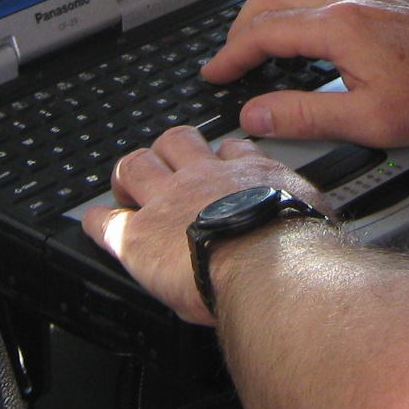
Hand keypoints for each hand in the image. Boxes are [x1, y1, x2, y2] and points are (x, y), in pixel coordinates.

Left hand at [81, 125, 329, 324]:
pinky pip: (104, 220)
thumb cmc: (296, 251)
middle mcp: (204, 179)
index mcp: (249, 176)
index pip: (229, 151)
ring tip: (126, 187)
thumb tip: (315, 224)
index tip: (215, 164)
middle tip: (162, 168)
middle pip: (176, 142)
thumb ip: (303, 211)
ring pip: (135, 165)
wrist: (268, 266)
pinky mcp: (138, 235)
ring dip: (129, 174)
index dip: (217, 156)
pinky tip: (94, 223)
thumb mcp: (312, 217)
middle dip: (166, 152)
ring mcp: (167, 202)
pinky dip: (96, 220)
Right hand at [200, 0, 408, 148]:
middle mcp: (350, 2)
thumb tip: (257, 116)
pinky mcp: (380, 4)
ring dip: (267, 13)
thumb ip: (305, 117)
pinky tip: (302, 37)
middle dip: (240, 25)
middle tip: (228, 58)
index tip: (214, 73)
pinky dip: (295, 10)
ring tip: (256, 45)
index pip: (265, 32)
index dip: (231, 54)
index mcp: (341, 28)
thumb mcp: (369, 121)